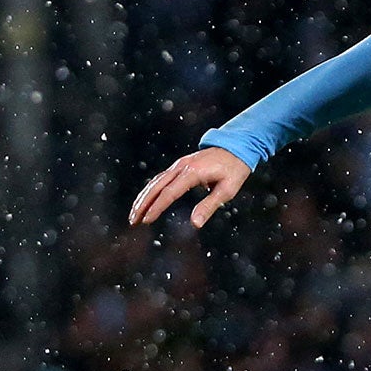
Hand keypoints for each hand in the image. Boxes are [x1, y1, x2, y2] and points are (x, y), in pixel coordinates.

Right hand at [129, 147, 251, 228]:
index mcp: (193, 172)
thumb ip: (209, 206)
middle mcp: (182, 166)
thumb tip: (195, 224)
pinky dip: (150, 190)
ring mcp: (180, 164)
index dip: (156, 208)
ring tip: (134, 213)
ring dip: (143, 197)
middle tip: (133, 220)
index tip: (146, 220)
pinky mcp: (180, 165)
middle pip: (156, 186)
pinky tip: (145, 200)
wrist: (236, 146)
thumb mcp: (227, 190)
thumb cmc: (234, 169)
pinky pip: (161, 178)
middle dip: (143, 204)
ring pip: (155, 181)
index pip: (169, 193)